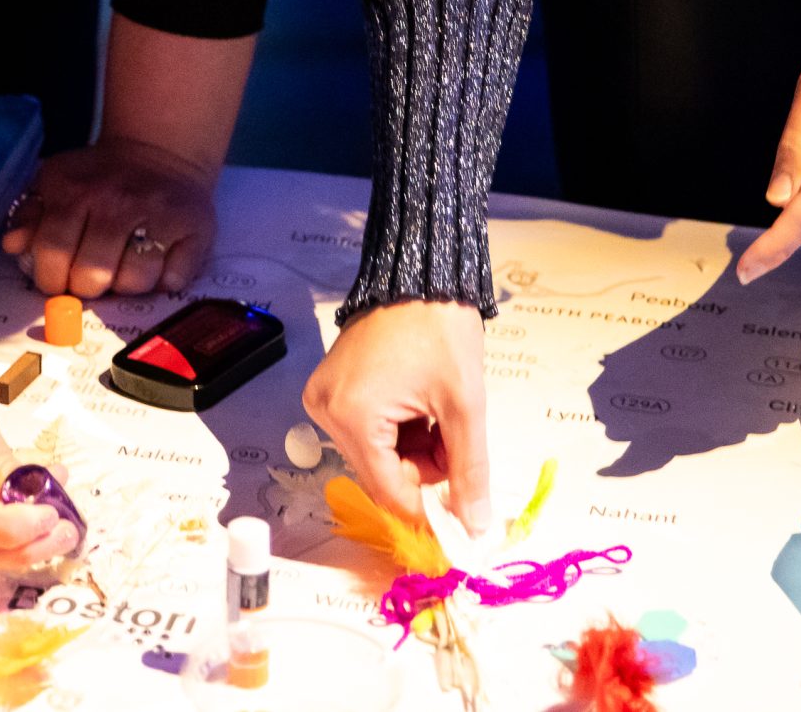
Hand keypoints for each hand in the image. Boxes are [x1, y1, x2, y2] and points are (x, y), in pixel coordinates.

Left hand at [1, 136, 217, 297]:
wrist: (159, 152)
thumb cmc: (99, 179)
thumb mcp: (56, 185)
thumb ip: (30, 216)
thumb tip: (13, 245)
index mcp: (74, 192)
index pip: (52, 253)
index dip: (51, 278)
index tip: (58, 279)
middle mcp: (117, 202)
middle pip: (93, 275)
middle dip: (87, 287)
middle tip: (91, 277)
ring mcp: (158, 215)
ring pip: (135, 282)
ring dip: (126, 285)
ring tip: (124, 267)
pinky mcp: (194, 229)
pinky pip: (173, 280)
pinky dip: (164, 281)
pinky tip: (157, 261)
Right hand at [302, 300, 491, 534]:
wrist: (421, 275)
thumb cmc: (440, 329)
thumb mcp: (464, 405)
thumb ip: (470, 471)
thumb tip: (476, 526)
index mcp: (351, 417)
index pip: (390, 493)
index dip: (429, 510)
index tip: (462, 517)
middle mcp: (326, 411)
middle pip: (382, 475)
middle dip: (425, 468)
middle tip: (454, 438)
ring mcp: (324, 398)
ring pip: (377, 456)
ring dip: (414, 450)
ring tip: (438, 413)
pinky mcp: (331, 388)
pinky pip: (368, 432)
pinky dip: (399, 430)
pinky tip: (418, 404)